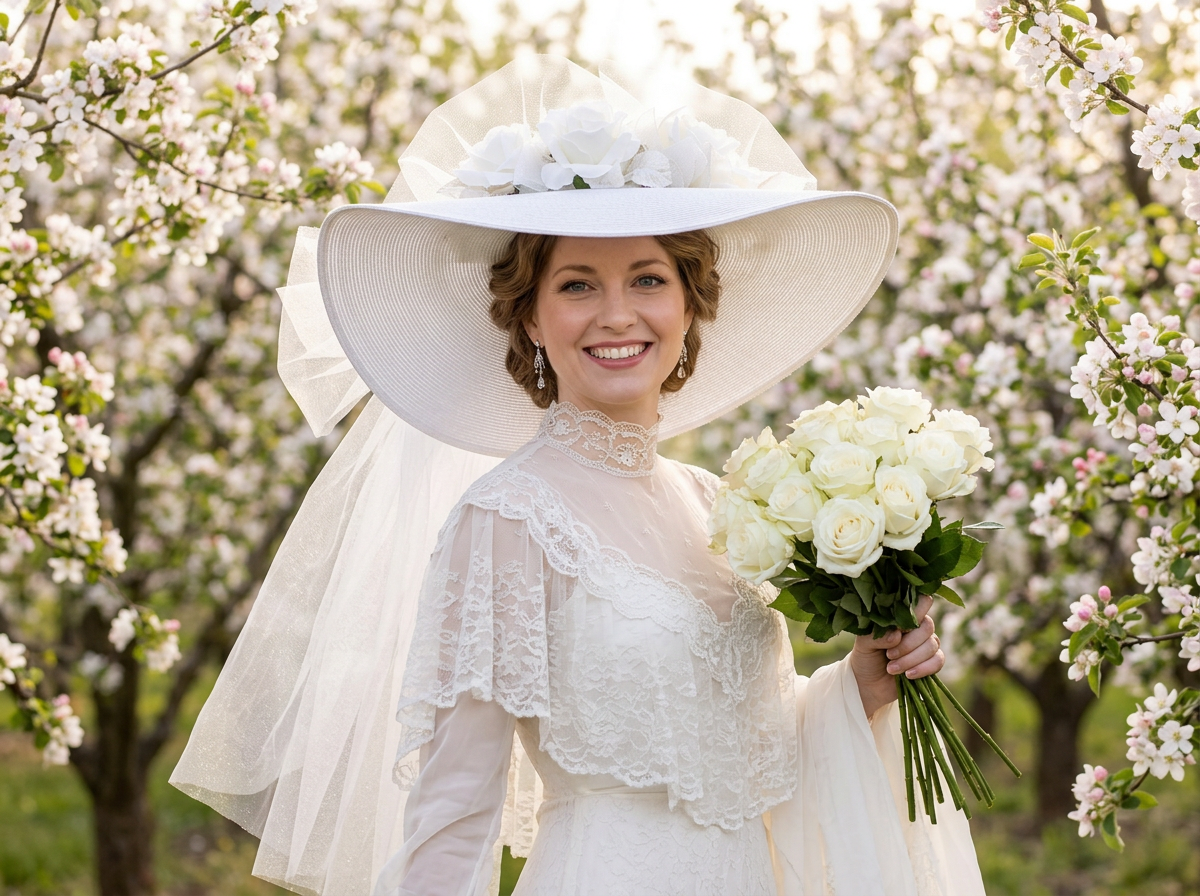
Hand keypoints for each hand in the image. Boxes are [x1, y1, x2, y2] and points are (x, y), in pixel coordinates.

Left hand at [850, 593, 943, 719]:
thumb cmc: (866, 657)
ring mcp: (926, 644)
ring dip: (910, 659)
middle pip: (927, 626)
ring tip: (891, 668)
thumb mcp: (864, 644)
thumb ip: (877, 636)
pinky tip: (908, 675)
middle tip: (889, 655)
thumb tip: (897, 635)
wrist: (869, 684)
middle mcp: (917, 627)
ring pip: (932, 645)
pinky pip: (938, 660)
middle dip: (908, 644)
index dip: (914, 612)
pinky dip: (923, 668)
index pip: (919, 601)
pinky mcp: (932, 662)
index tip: (898, 628)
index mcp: (901, 616)